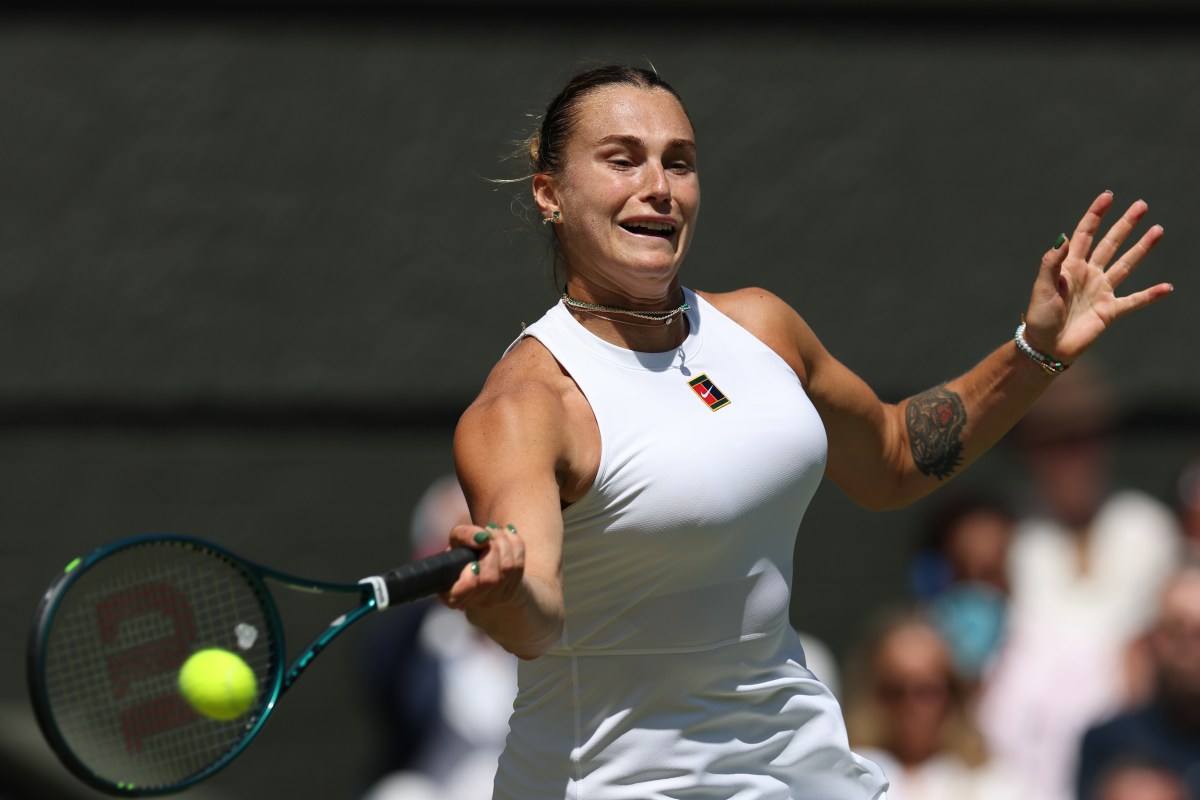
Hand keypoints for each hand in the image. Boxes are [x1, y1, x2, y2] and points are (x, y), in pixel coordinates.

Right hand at [439, 521, 524, 610]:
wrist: (483, 565)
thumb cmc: (464, 553)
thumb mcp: (457, 541)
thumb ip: (463, 536)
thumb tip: (483, 538)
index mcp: (451, 594)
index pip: (460, 594)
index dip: (469, 580)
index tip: (472, 563)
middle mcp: (473, 601)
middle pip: (490, 579)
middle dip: (491, 549)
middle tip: (486, 535)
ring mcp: (495, 600)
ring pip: (508, 569)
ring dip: (503, 543)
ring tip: (494, 531)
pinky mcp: (511, 592)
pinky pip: (519, 565)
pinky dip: (515, 544)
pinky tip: (508, 533)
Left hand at [1023, 191, 1172, 363]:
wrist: (1046, 347)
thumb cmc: (1039, 317)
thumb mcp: (1042, 287)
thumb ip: (1052, 262)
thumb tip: (1063, 236)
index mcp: (1069, 266)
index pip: (1085, 234)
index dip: (1095, 215)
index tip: (1107, 196)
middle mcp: (1088, 274)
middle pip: (1110, 243)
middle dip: (1125, 224)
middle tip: (1141, 205)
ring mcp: (1101, 291)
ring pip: (1126, 264)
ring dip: (1142, 248)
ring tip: (1157, 230)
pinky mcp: (1109, 311)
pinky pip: (1134, 301)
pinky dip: (1150, 295)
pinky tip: (1167, 287)